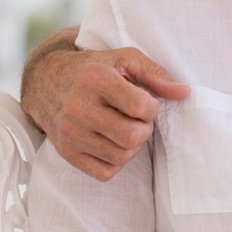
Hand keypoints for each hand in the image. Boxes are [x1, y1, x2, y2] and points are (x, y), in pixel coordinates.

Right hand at [20, 39, 188, 180]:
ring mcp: (70, 133)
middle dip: (144, 129)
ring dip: (132, 145)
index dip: (152, 107)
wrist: (47, 82)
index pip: (141, 107)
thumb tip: (185, 93)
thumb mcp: (125, 59)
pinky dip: (116, 161)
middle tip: (136, 119)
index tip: (145, 102)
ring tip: (124, 127)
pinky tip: (111, 142)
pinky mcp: (66, 152)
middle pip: (132, 137)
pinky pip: (105, 172)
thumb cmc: (95, 69)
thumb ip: (156, 75)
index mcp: (96, 79)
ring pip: (121, 157)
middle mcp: (79, 108)